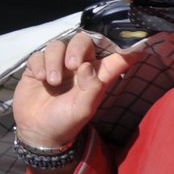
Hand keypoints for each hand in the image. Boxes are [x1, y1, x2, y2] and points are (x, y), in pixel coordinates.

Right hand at [13, 32, 143, 150]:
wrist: (38, 132)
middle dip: (77, 48)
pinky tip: (40, 78)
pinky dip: (39, 64)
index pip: (113, 57)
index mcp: (95, 76)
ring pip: (57, 46)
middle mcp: (77, 66)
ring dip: (54, 60)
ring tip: (52, 81)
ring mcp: (56, 66)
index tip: (136, 46)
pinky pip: (38, 55)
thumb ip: (91, 88)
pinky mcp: (37, 68)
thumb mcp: (83, 110)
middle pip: (82, 41)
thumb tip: (88, 65)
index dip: (124, 49)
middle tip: (71, 65)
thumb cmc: (66, 122)